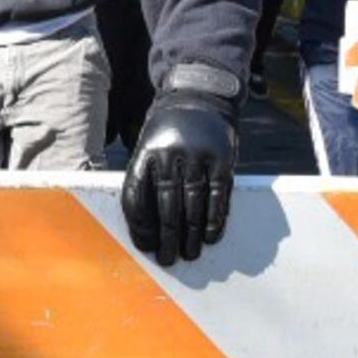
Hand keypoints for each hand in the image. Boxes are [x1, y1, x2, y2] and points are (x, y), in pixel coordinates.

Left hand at [122, 99, 237, 267]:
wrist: (199, 97)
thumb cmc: (168, 133)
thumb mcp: (149, 148)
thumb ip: (147, 180)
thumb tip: (148, 227)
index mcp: (145, 153)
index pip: (136, 196)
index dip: (140, 226)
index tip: (146, 246)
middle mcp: (169, 154)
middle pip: (166, 205)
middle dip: (167, 238)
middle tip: (168, 259)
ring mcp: (197, 155)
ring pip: (193, 204)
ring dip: (191, 235)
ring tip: (190, 254)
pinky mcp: (222, 158)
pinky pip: (218, 195)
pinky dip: (215, 219)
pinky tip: (211, 236)